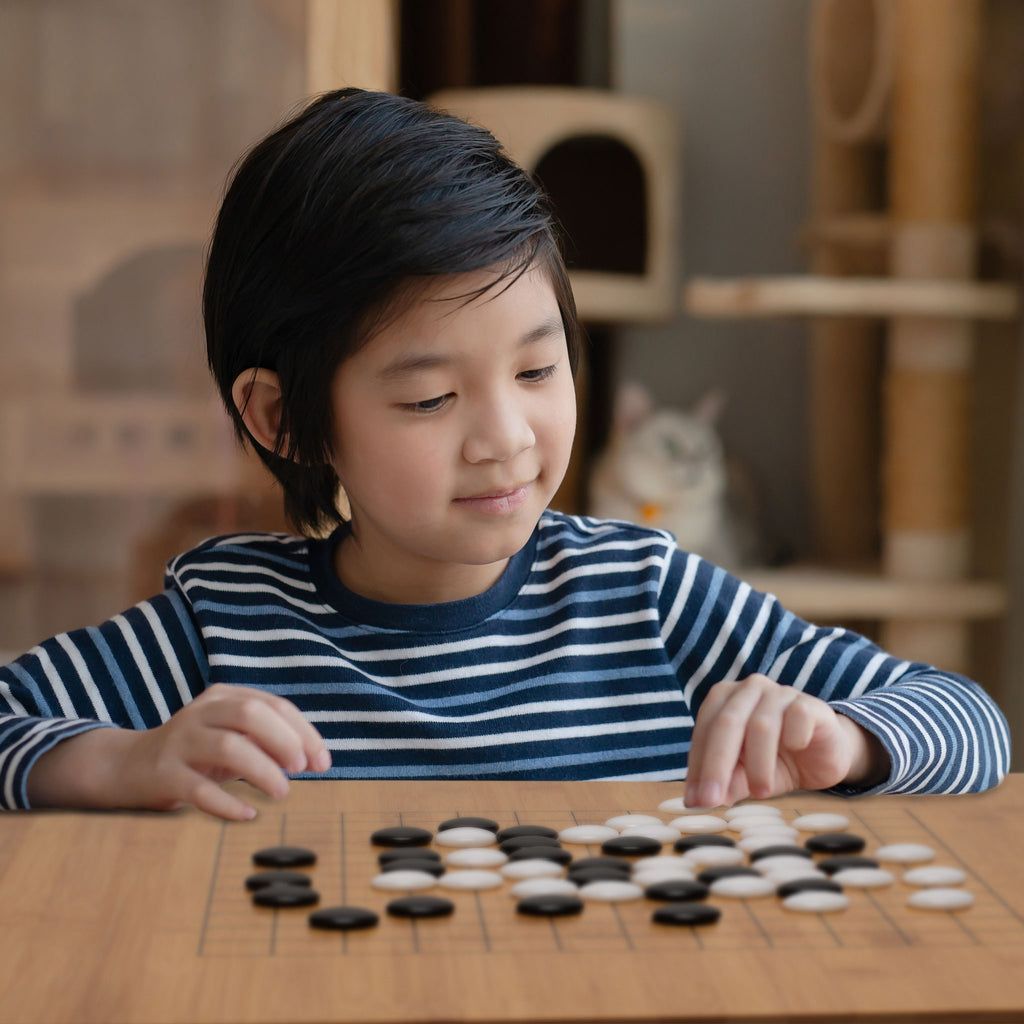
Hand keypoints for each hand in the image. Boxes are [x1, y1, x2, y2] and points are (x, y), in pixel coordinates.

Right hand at [28, 684, 330, 820]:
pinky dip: (227, 803)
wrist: (129, 767)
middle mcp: (201, 713)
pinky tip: (248, 814)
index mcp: (223, 697)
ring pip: (228, 747)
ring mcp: (180, 742)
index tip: (322, 762)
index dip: (304, 732)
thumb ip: (267, 740)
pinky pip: (198, 790)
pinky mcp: (164, 775)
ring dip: (262, 770)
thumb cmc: (197, 753)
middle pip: (250, 714)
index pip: (273, 705)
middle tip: (300, 769)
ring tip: (281, 792)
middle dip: (284, 740)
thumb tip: (314, 757)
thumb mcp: (231, 737)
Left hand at [684, 674, 886, 807]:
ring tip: (760, 792)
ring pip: (760, 725)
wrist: (823, 757)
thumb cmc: (776, 762)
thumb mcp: (746, 776)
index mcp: (724, 699)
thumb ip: (724, 782)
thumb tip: (697, 800)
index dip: (697, 766)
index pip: (704, 731)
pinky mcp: (809, 703)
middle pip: (726, 723)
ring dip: (758, 764)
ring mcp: (779, 693)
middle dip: (716, 765)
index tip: (694, 800)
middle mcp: (749, 689)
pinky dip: (793, 739)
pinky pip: (797, 718)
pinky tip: (796, 750)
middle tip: (711, 800)